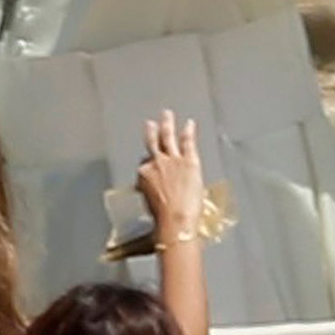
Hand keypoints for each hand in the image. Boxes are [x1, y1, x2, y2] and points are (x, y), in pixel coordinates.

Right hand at [135, 112, 203, 242]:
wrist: (176, 220)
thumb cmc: (163, 218)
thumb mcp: (150, 205)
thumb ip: (151, 194)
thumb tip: (153, 195)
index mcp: (144, 175)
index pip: (145, 165)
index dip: (150, 167)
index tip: (154, 169)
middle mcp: (155, 163)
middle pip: (151, 144)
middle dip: (151, 132)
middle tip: (150, 123)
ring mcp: (172, 160)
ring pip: (167, 137)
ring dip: (166, 124)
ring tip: (166, 115)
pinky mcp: (189, 160)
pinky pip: (187, 142)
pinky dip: (188, 132)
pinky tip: (190, 123)